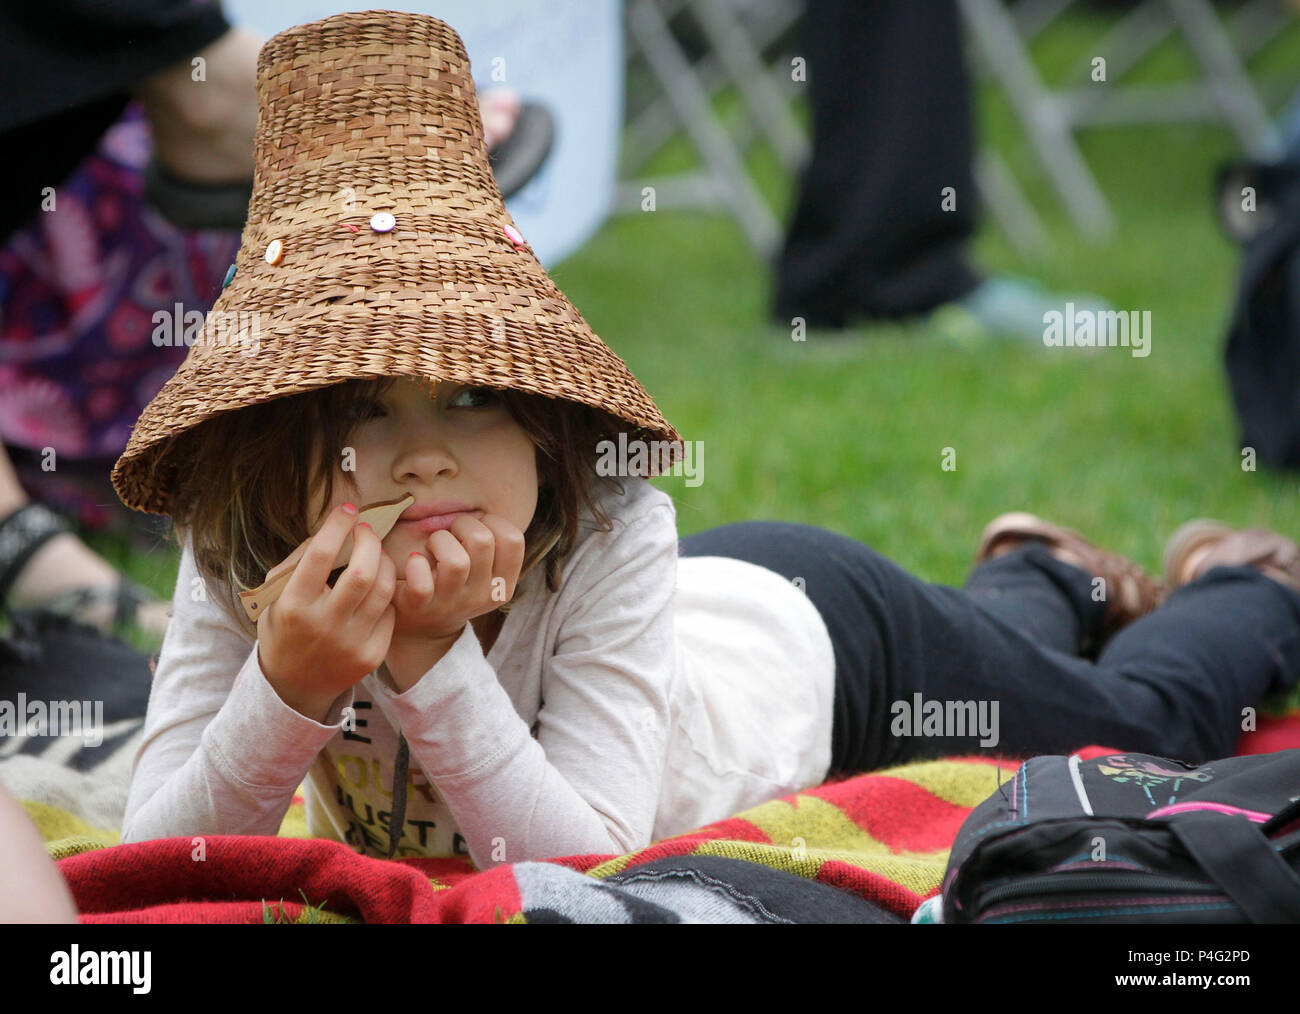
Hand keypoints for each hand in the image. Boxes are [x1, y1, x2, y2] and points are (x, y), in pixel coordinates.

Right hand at [257, 504, 396, 720]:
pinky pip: (390, 612)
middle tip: (366, 531)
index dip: (338, 526)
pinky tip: (375, 588)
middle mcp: (324, 625)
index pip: (320, 555)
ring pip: (383, 589)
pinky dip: (384, 594)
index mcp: (294, 606)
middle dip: (369, 541)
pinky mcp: (371, 655)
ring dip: (385, 563)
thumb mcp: (276, 595)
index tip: (347, 510)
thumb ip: (300, 562)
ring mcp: (350, 643)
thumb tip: (336, 527)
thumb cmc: (285, 628)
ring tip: (376, 555)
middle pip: (362, 572)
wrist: (294, 684)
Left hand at [391, 513, 525, 642]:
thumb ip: (490, 545)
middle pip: (482, 540)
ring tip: (432, 547)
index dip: (491, 522)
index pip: (513, 539)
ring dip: (439, 540)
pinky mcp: (421, 607)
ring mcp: (451, 603)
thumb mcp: (484, 571)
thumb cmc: (456, 584)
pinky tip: (415, 561)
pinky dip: (415, 564)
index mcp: (503, 584)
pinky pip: (421, 583)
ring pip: (455, 561)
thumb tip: (478, 512)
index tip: (476, 528)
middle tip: (451, 534)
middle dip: (462, 524)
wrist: (425, 628)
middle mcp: (482, 595)